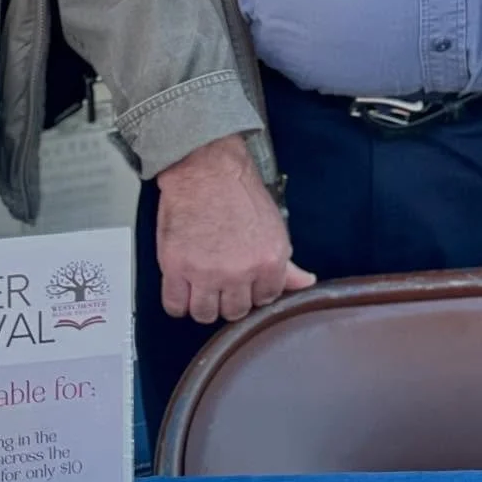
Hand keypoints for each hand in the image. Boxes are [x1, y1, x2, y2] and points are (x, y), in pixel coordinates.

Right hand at [155, 134, 315, 323]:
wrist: (206, 167)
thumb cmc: (238, 190)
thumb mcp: (273, 224)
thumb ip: (287, 263)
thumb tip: (306, 283)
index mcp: (269, 261)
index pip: (265, 300)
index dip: (253, 290)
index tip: (244, 280)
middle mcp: (239, 271)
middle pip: (234, 312)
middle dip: (229, 298)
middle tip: (221, 279)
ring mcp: (206, 272)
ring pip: (205, 314)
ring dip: (203, 303)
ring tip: (201, 284)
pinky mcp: (176, 267)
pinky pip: (175, 306)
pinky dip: (178, 302)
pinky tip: (182, 287)